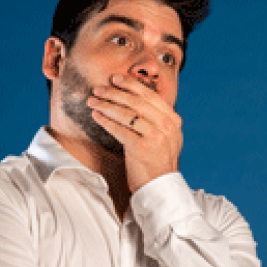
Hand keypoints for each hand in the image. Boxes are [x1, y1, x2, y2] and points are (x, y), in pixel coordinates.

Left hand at [86, 75, 182, 191]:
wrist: (159, 187)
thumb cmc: (157, 162)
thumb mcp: (166, 137)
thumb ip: (157, 119)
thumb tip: (136, 98)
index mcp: (173, 120)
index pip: (150, 96)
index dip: (132, 85)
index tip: (116, 79)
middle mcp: (167, 126)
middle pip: (137, 102)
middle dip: (115, 92)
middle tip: (99, 88)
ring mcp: (156, 136)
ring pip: (127, 113)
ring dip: (106, 105)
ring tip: (93, 101)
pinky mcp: (141, 148)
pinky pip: (120, 129)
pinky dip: (106, 121)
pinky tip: (96, 116)